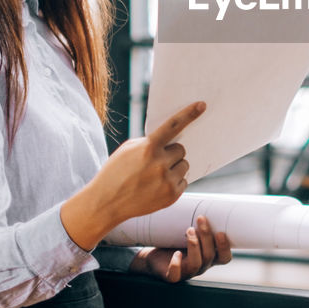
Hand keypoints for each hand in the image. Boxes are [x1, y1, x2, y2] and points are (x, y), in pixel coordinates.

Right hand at [61, 101, 203, 250]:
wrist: (106, 202)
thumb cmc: (116, 172)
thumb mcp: (128, 150)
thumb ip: (149, 142)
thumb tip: (171, 139)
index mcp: (148, 148)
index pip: (173, 126)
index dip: (189, 114)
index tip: (202, 105)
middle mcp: (160, 164)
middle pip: (180, 150)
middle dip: (171, 153)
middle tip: (156, 161)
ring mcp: (167, 181)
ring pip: (184, 165)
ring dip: (174, 167)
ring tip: (155, 176)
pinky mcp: (172, 196)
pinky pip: (183, 181)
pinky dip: (174, 182)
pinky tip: (157, 186)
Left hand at [132, 215, 232, 282]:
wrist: (153, 256)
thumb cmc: (174, 241)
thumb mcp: (188, 230)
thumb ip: (197, 219)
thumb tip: (202, 193)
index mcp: (209, 257)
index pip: (224, 258)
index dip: (225, 247)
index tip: (221, 232)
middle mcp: (201, 266)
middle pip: (210, 256)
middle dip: (206, 237)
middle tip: (201, 219)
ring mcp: (187, 272)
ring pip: (196, 264)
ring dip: (194, 246)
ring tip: (188, 230)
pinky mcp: (172, 276)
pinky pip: (176, 275)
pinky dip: (176, 265)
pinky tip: (176, 254)